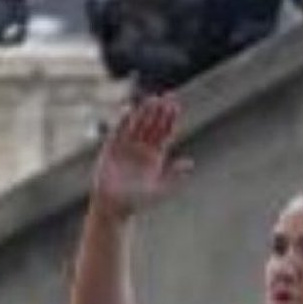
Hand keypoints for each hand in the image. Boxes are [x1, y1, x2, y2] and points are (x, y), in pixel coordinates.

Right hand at [91, 93, 192, 219]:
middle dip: (160, 111)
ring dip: (144, 113)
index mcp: (156, 157)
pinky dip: (123, 121)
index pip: (165, 133)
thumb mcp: (159, 189)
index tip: (176, 106)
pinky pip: (119, 131)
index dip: (170, 119)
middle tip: (169, 96)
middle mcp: (143, 148)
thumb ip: (173, 176)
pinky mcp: (112, 148)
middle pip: (153, 125)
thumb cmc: (137, 202)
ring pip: (138, 125)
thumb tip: (190, 163)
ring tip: (152, 99)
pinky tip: (129, 110)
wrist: (114, 207)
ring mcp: (127, 147)